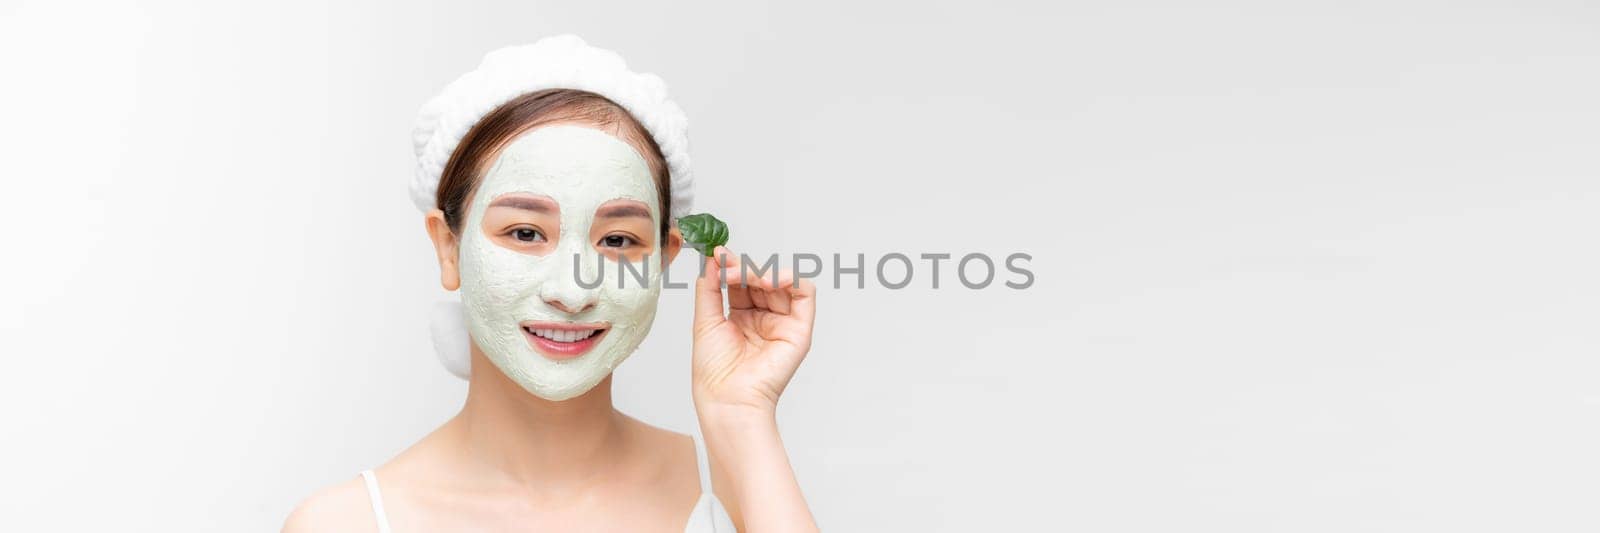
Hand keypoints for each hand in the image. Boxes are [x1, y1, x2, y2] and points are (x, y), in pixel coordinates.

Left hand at [691, 246, 816, 414]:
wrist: (726, 397)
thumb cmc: (714, 371)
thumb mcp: (705, 320)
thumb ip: (710, 288)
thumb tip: (713, 259)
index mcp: (741, 317)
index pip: (741, 281)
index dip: (731, 266)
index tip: (718, 254)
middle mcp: (763, 318)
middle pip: (761, 278)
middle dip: (744, 267)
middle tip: (728, 267)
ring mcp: (782, 322)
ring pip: (781, 281)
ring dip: (763, 271)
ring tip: (747, 276)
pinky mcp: (799, 330)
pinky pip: (805, 293)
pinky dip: (791, 278)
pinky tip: (770, 280)